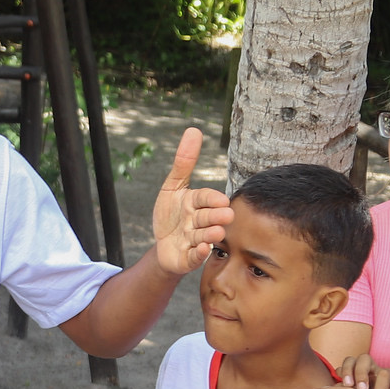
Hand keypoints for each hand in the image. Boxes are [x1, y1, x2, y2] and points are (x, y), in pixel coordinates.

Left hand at [149, 127, 231, 276]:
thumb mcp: (172, 187)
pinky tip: (200, 250)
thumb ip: (184, 162)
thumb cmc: (171, 215)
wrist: (162, 245)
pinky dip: (197, 254)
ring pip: (203, 237)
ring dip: (210, 235)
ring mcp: (193, 241)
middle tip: (227, 215)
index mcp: (195, 203)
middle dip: (216, 216)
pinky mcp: (187, 258)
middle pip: (207, 218)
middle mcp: (198, 222)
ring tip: (217, 232)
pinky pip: (193, 257)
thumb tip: (194, 130)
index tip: (221, 199)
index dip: (211, 199)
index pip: (204, 198)